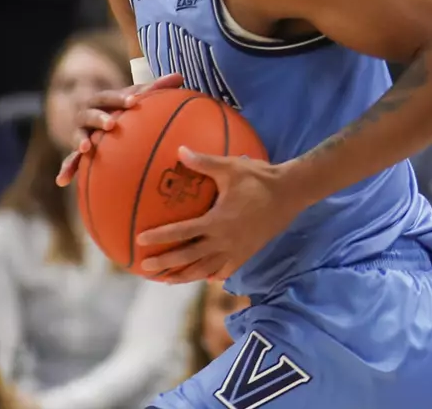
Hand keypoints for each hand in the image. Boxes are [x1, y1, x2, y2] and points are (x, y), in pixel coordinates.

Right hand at [55, 72, 183, 185]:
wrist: (106, 122)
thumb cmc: (126, 110)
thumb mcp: (138, 99)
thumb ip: (156, 89)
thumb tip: (179, 76)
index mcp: (102, 101)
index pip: (110, 97)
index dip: (120, 98)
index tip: (133, 102)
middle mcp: (88, 115)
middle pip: (90, 114)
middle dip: (99, 117)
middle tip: (112, 124)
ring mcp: (81, 134)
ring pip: (77, 136)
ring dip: (80, 141)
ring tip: (85, 148)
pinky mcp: (77, 153)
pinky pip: (70, 161)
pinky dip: (66, 170)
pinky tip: (62, 181)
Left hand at [134, 147, 301, 282]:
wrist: (290, 194)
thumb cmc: (258, 178)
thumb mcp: (229, 167)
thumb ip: (203, 162)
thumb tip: (179, 150)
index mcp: (216, 221)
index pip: (182, 232)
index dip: (160, 237)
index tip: (141, 240)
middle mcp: (224, 241)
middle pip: (189, 257)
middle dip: (166, 264)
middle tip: (145, 268)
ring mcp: (236, 251)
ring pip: (205, 270)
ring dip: (185, 275)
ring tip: (167, 280)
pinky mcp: (247, 254)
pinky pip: (225, 270)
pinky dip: (212, 275)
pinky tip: (204, 278)